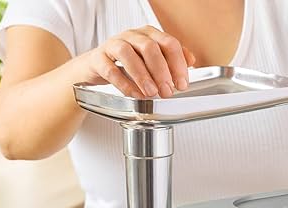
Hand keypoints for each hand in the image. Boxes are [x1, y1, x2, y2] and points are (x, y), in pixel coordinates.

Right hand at [76, 26, 196, 97]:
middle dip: (161, 71)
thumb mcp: (151, 60)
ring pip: (128, 54)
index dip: (178, 65)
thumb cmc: (126, 63)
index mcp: (149, 34)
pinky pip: (110, 69)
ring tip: (151, 93)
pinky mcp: (98, 58)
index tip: (182, 84)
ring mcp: (113, 44)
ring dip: (142, 76)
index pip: (169, 44)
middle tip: (167, 91)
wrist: (96, 66)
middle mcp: (132, 36)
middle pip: (150, 47)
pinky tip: (134, 94)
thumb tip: (191, 62)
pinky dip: (124, 84)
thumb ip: (171, 59)